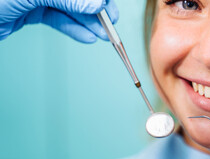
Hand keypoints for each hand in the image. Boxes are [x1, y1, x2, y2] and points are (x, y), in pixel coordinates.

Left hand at [0, 0, 118, 42]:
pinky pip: (57, 19)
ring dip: (88, 23)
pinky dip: (72, 29)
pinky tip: (87, 37)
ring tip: (104, 36)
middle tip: (111, 24)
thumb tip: (97, 3)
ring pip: (69, 8)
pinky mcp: (30, 11)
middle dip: (96, 10)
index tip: (108, 8)